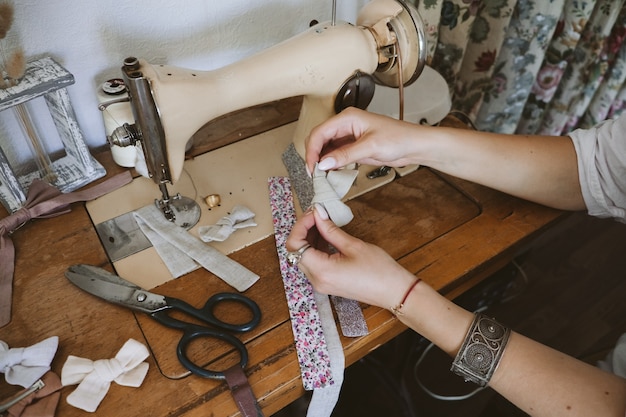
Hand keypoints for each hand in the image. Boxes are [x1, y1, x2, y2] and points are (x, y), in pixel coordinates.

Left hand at [286, 205, 415, 308]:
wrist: (394, 292)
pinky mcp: (327, 283)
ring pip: (304, 257)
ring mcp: (321, 284)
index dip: (301, 225)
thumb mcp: (354, 245)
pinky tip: (327, 236)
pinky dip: (316, 248)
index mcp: (321, 271)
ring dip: (309, 238)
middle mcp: (316, 280)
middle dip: (304, 230)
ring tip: (323, 222)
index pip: (295, 245)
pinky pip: (313, 263)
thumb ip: (331, 230)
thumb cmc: (379, 271)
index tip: (314, 213)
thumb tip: (318, 214)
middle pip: (296, 251)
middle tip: (318, 214)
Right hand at [304, 107, 426, 173]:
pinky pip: (335, 155)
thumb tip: (324, 163)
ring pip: (325, 149)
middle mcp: (345, 125)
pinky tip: (331, 173)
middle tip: (314, 174)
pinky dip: (331, 165)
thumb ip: (346, 154)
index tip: (312, 167)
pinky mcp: (353, 147)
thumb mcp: (371, 147)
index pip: (320, 132)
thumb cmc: (399, 138)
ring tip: (321, 176)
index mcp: (347, 118)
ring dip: (322, 161)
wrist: (414, 146)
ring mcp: (348, 137)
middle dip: (314, 156)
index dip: (312, 150)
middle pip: (319, 139)